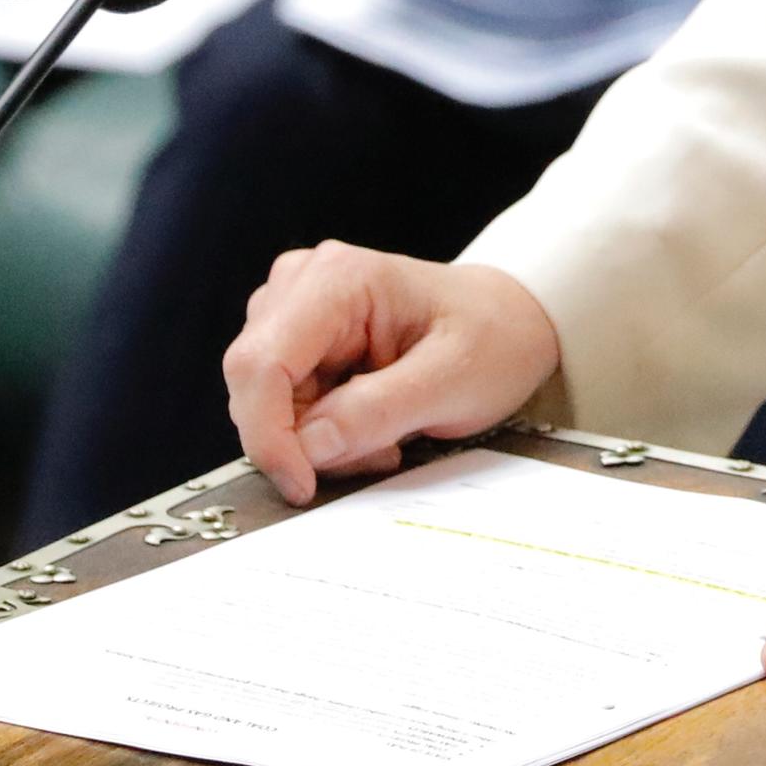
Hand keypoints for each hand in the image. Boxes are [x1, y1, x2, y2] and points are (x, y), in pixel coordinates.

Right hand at [222, 246, 565, 503]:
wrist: (510, 319)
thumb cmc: (492, 337)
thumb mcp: (453, 382)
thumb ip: (378, 412)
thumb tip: (307, 447)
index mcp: (337, 280)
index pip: (260, 363)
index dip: (268, 434)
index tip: (302, 486)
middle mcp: (300, 285)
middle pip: (255, 387)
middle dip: (305, 441)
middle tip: (381, 455)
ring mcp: (293, 310)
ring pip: (266, 404)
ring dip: (320, 441)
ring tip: (389, 437)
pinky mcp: (297, 341)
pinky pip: (283, 406)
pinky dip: (324, 434)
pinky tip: (374, 427)